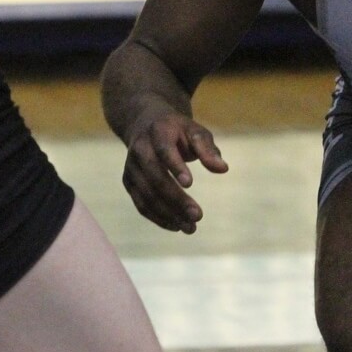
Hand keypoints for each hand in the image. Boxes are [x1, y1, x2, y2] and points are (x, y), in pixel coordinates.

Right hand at [121, 112, 228, 233]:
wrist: (145, 124)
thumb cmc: (177, 130)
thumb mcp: (195, 131)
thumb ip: (208, 149)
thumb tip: (223, 169)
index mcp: (157, 132)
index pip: (164, 150)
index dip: (175, 166)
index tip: (190, 184)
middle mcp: (140, 149)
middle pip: (155, 177)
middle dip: (175, 198)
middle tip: (198, 216)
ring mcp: (131, 167)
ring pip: (147, 195)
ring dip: (168, 214)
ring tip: (191, 227)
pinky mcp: (129, 182)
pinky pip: (141, 204)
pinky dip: (158, 217)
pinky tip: (176, 226)